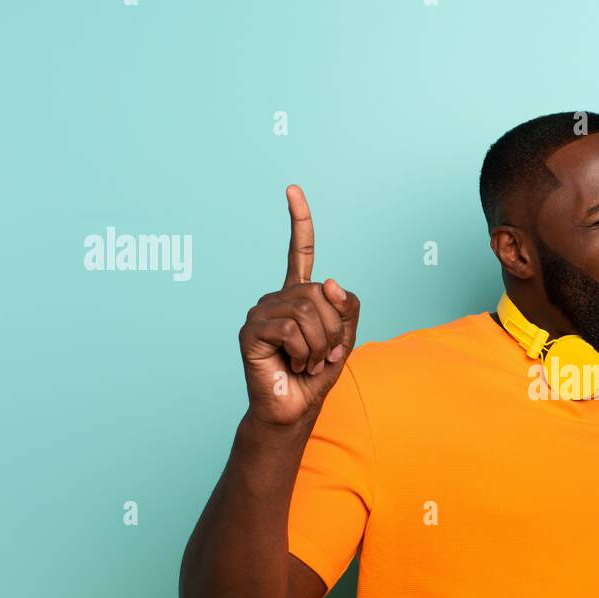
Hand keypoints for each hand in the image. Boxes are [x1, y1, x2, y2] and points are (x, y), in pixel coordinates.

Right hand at [238, 185, 360, 426]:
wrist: (294, 408)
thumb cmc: (316, 374)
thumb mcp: (344, 339)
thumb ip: (346, 308)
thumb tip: (328, 280)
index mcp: (298, 295)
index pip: (300, 252)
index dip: (299, 221)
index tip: (292, 189)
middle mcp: (277, 298)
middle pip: (320, 293)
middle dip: (332, 329)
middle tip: (322, 355)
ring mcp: (261, 311)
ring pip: (308, 310)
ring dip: (319, 344)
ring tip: (307, 361)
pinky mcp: (251, 330)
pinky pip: (291, 328)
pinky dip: (303, 351)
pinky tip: (293, 363)